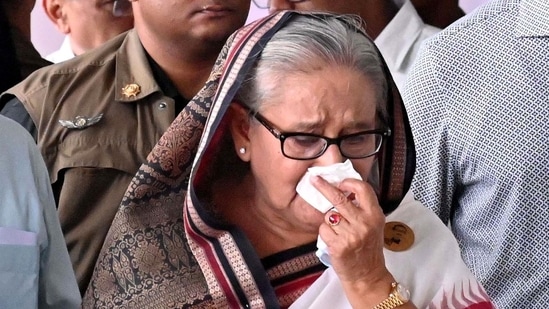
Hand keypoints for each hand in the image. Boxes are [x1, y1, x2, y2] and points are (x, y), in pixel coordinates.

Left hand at [312, 175, 396, 306]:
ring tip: (339, 232)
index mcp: (375, 215)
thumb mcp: (374, 225)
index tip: (339, 182)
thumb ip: (363, 208)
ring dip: (329, 221)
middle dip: (324, 187)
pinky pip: (323, 230)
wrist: (368, 276)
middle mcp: (364, 223)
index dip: (349, 182)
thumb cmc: (368, 248)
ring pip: (329, 215)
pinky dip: (325, 234)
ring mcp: (351, 235)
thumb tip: (344, 189)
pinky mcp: (339, 246)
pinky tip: (335, 241)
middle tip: (314, 179)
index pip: (363, 189)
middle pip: (339, 198)